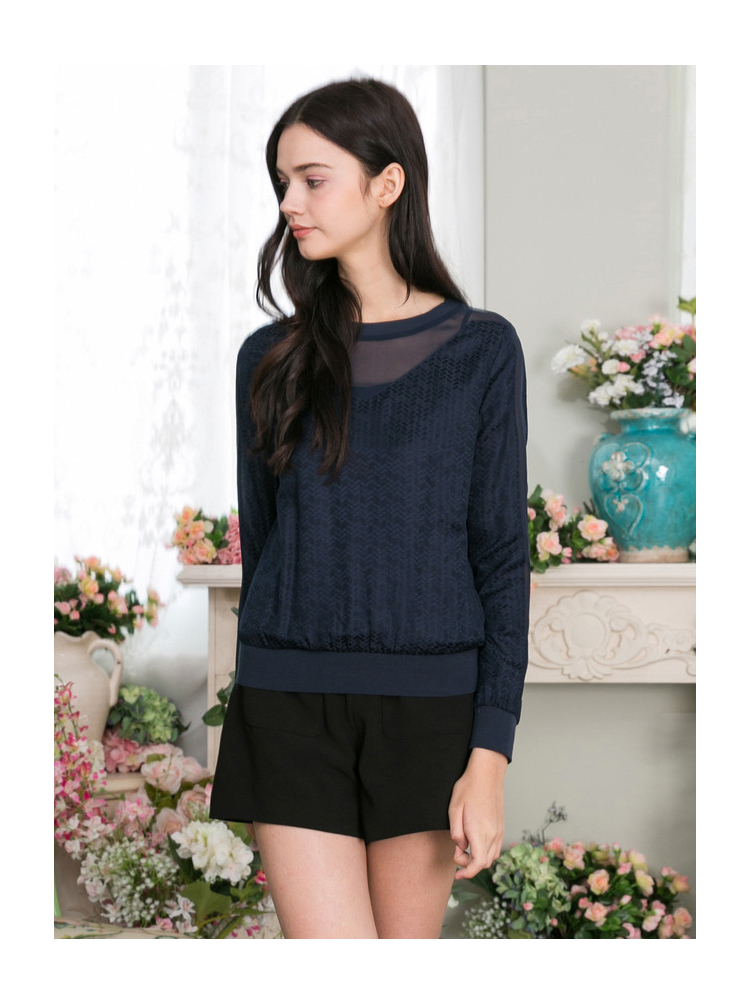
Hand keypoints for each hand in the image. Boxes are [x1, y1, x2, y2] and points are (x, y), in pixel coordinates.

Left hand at [449, 747, 507, 879]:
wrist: (487, 774)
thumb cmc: (468, 788)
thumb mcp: (453, 808)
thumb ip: (456, 832)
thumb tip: (461, 847)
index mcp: (479, 830)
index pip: (478, 862)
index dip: (468, 872)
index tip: (458, 873)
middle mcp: (492, 833)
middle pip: (485, 863)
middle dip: (469, 864)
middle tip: (457, 852)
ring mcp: (499, 830)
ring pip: (491, 857)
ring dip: (478, 859)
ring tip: (465, 847)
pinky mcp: (501, 827)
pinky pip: (496, 848)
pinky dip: (486, 852)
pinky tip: (476, 843)